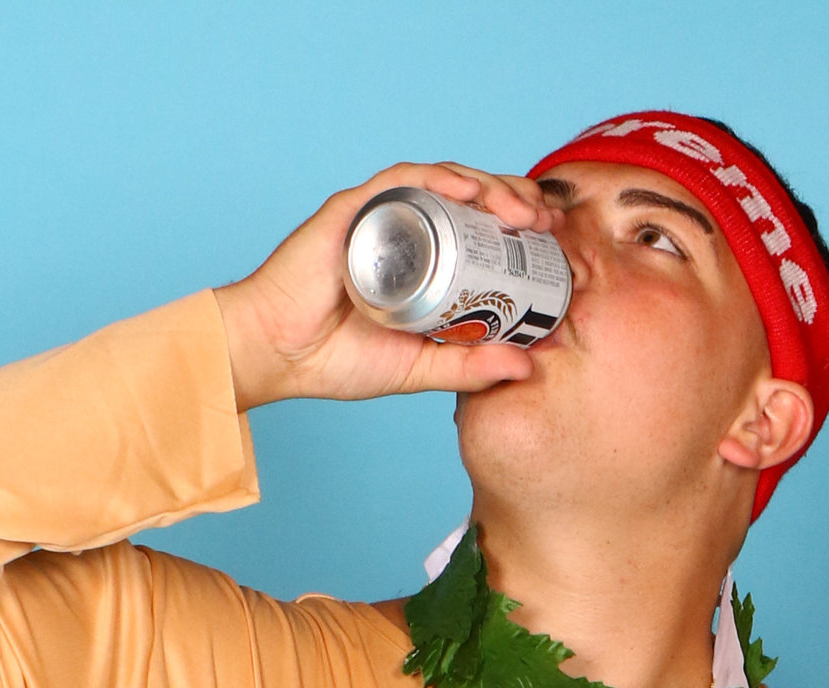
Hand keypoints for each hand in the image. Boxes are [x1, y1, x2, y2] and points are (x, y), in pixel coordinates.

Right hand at [216, 163, 552, 411]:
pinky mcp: (352, 209)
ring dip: (487, 187)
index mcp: (419, 260)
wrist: (277, 356)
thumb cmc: (335, 359)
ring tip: (519, 209)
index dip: (516, 227)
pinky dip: (438, 179)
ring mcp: (377, 216)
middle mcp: (402, 230)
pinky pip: (401, 181)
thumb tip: (526, 366)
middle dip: (512, 201)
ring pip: (442, 182)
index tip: (551, 243)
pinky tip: (470, 189)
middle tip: (545, 222)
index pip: (475, 229)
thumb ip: (469, 368)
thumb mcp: (419, 368)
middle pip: (467, 199)